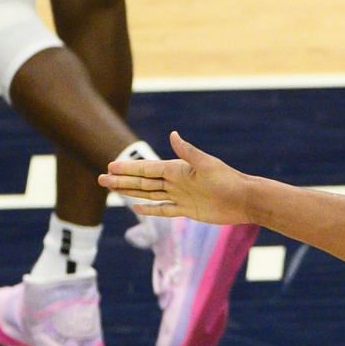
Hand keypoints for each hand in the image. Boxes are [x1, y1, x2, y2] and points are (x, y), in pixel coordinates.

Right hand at [101, 131, 258, 224]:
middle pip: (142, 182)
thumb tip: (173, 134)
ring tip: (112, 189)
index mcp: (177, 169)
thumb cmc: (227, 179)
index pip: (146, 168)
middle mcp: (176, 182)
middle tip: (101, 178)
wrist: (243, 199)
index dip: (128, 167)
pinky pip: (163, 210)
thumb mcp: (206, 164)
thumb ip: (187, 152)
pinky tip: (136, 207)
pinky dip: (150, 209)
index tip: (110, 165)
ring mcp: (180, 196)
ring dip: (130, 192)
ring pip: (149, 194)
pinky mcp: (187, 210)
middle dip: (122, 180)